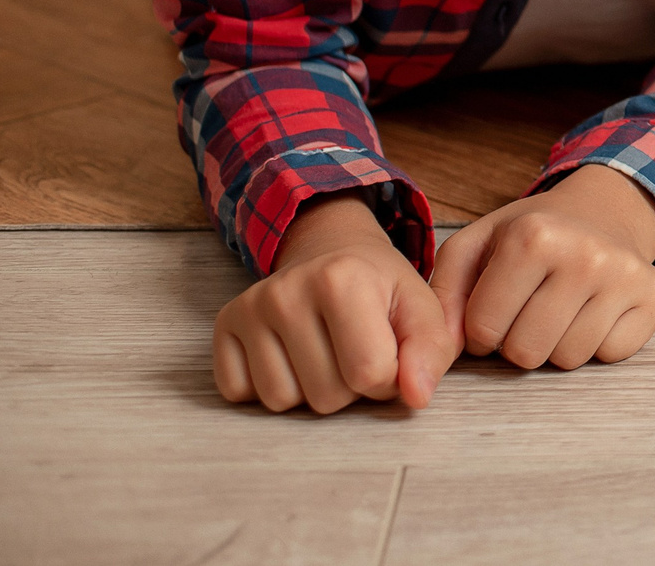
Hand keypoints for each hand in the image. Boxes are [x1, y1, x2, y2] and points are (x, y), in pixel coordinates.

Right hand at [213, 191, 452, 413]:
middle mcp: (287, 290)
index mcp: (341, 279)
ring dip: (309, 390)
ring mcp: (250, 308)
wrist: (330, 252)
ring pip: (281, 401)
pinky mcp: (224, 326)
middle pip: (325, 396)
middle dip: (349, 387)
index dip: (388, 378)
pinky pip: (241, 394)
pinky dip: (269, 385)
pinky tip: (290, 354)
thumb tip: (417, 397)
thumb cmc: (379, 287)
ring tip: (324, 350)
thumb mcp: (420, 307)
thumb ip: (430, 351)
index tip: (389, 352)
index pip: (370, 373)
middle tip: (353, 348)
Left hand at [431, 164, 654, 371]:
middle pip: (526, 352)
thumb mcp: (476, 246)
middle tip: (530, 307)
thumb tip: (441, 354)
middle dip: (517, 340)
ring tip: (560, 308)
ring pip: (569, 359)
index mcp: (533, 235)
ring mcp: (625, 275)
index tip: (495, 305)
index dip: (480, 328)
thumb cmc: (531, 235)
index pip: (482, 330)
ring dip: (556, 344)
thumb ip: (444, 296)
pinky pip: (611, 355)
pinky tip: (594, 311)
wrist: (601, 210)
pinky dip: (597, 344)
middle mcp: (584, 253)